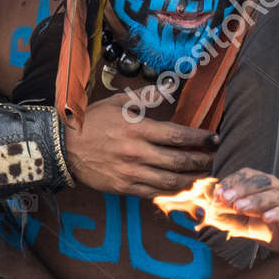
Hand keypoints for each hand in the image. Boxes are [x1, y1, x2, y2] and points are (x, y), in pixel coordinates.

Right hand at [64, 95, 218, 195]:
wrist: (63, 148)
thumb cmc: (91, 123)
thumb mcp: (117, 103)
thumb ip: (146, 96)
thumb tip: (169, 86)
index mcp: (137, 129)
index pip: (177, 135)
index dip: (200, 139)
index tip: (214, 139)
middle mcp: (137, 152)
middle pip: (179, 160)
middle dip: (201, 160)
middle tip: (214, 157)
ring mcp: (131, 173)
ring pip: (171, 180)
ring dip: (192, 179)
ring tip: (204, 174)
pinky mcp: (124, 188)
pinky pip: (155, 193)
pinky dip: (173, 191)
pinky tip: (183, 186)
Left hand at [214, 169, 278, 269]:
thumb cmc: (277, 231)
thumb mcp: (249, 225)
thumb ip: (231, 218)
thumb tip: (208, 214)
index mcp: (266, 187)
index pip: (248, 176)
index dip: (232, 182)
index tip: (217, 194)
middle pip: (261, 182)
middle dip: (240, 188)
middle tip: (225, 198)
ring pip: (274, 194)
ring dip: (255, 200)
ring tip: (240, 207)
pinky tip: (267, 218)